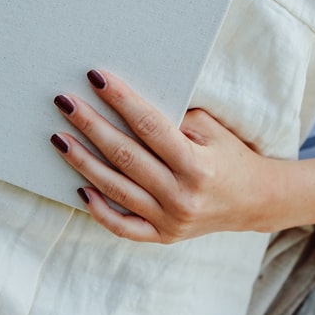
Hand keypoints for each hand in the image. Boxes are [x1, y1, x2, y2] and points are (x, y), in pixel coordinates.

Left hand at [51, 69, 274, 242]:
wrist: (255, 201)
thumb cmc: (230, 155)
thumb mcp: (212, 131)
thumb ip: (173, 120)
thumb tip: (126, 104)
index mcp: (198, 165)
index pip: (150, 127)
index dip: (122, 101)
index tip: (97, 78)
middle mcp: (182, 195)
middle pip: (125, 156)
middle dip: (92, 126)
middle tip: (65, 102)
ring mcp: (170, 220)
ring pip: (116, 189)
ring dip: (83, 162)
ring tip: (59, 138)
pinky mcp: (162, 236)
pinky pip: (123, 226)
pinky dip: (99, 209)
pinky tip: (79, 187)